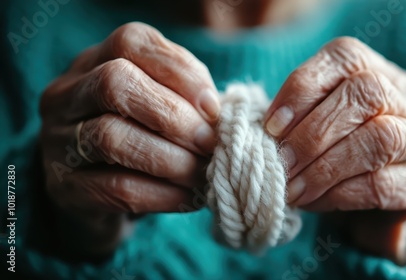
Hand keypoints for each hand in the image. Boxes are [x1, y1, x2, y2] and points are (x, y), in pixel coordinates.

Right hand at [40, 22, 218, 257]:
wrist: (100, 191)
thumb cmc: (142, 137)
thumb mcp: (160, 106)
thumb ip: (184, 98)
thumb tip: (217, 110)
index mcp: (94, 62)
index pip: (130, 43)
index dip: (179, 71)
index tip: (213, 107)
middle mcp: (67, 94)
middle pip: (115, 83)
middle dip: (174, 115)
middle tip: (209, 143)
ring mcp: (57, 139)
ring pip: (111, 137)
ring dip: (171, 159)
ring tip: (203, 174)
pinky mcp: (64, 187)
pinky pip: (116, 187)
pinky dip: (163, 194)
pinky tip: (189, 198)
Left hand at [264, 37, 405, 262]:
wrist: (380, 205)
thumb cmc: (338, 154)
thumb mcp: (319, 125)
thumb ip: (296, 118)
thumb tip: (258, 131)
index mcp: (378, 72)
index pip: (345, 57)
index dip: (303, 88)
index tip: (270, 124)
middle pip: (366, 92)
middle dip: (312, 131)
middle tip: (280, 161)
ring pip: (380, 137)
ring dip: (324, 166)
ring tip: (291, 188)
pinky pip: (381, 184)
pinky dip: (337, 194)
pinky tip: (312, 202)